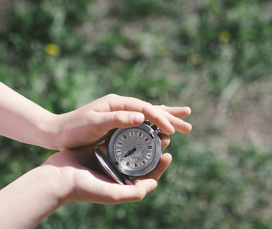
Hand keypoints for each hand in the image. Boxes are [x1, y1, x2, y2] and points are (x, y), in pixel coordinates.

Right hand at [0, 136, 171, 228]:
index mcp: (123, 184)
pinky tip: (135, 124)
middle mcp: (119, 173)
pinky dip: (127, 133)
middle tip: (165, 137)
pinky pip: (118, 140)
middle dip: (154, 149)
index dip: (160, 166)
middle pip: (142, 160)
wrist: (56, 178)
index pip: (148, 175)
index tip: (168, 154)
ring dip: (143, 139)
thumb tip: (154, 184)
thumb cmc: (84, 188)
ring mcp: (111, 160)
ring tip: (153, 129)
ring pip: (132, 148)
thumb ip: (135, 193)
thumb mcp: (112, 194)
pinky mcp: (102, 149)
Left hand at [52, 94, 191, 149]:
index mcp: (118, 103)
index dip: (160, 119)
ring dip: (167, 118)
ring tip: (184, 119)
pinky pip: (143, 121)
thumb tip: (142, 116)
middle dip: (171, 116)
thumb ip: (117, 119)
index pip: (145, 109)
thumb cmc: (74, 129)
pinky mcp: (120, 122)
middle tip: (189, 122)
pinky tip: (161, 125)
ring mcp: (122, 113)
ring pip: (150, 114)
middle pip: (152, 109)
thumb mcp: (94, 123)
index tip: (172, 131)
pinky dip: (155, 123)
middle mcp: (122, 105)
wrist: (58, 132)